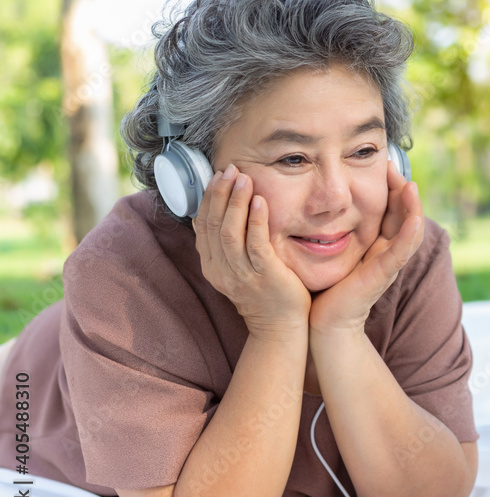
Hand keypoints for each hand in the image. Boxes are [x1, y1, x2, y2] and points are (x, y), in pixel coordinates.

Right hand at [193, 164, 311, 339]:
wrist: (280, 327)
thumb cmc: (264, 293)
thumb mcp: (238, 268)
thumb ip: (229, 244)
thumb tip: (223, 211)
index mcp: (212, 266)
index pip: (202, 226)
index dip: (207, 198)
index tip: (216, 175)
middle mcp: (222, 270)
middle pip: (213, 225)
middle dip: (219, 194)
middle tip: (229, 169)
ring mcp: (242, 274)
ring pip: (230, 233)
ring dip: (235, 202)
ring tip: (243, 178)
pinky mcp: (265, 276)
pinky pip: (256, 245)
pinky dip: (256, 221)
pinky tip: (260, 201)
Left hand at [309, 157, 423, 335]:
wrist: (324, 321)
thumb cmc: (326, 285)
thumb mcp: (331, 248)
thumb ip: (331, 226)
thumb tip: (319, 197)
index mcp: (377, 243)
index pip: (391, 208)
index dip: (390, 185)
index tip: (381, 161)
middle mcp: (387, 251)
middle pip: (404, 214)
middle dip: (402, 188)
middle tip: (392, 163)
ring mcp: (388, 264)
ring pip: (410, 231)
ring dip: (413, 207)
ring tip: (410, 184)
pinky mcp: (382, 276)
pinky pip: (401, 253)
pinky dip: (410, 235)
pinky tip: (414, 219)